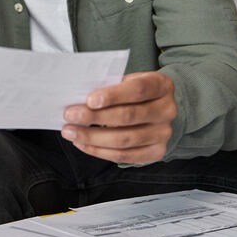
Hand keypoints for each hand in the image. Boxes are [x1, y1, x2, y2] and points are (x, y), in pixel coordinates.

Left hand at [61, 71, 176, 164]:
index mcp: (161, 85)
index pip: (137, 90)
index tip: (89, 100)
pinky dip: (100, 151)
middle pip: (128, 116)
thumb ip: (110, 86)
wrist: (158, 108)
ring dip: (92, 137)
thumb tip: (79, 99)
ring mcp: (163, 134)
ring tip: (70, 132)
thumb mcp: (128, 80)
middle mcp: (166, 110)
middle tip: (70, 115)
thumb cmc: (135, 92)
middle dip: (94, 117)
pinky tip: (83, 144)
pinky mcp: (156, 152)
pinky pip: (124, 156)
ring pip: (124, 139)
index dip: (113, 96)